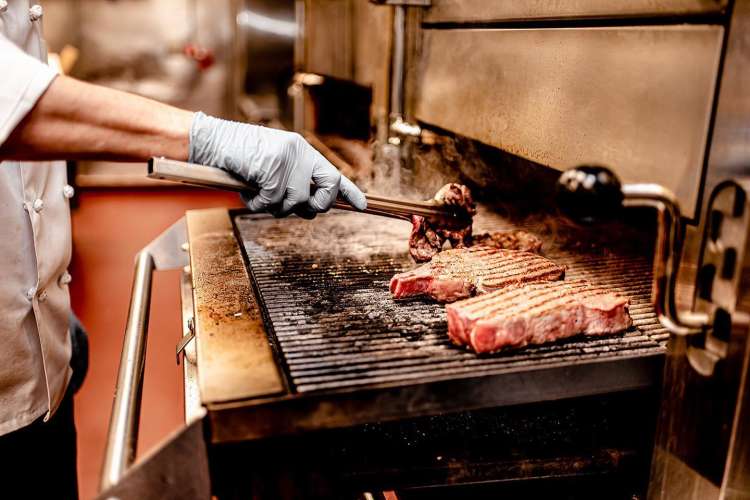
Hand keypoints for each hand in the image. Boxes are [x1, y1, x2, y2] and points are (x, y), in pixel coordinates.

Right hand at [188, 112, 365, 216]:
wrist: (212, 141)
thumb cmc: (241, 158)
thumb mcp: (274, 167)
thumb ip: (294, 183)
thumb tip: (311, 208)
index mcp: (303, 151)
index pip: (334, 174)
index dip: (350, 192)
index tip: (363, 205)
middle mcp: (300, 151)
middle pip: (324, 192)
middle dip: (312, 207)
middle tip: (290, 206)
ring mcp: (286, 158)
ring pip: (295, 201)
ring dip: (274, 207)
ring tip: (258, 194)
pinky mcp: (271, 166)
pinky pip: (272, 200)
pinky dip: (257, 203)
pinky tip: (247, 191)